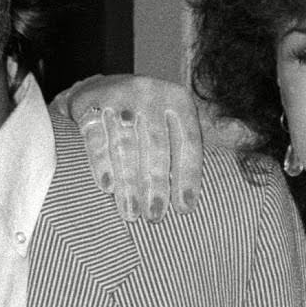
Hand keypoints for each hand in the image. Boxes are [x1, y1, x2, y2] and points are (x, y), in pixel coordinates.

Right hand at [56, 74, 204, 220]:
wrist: (100, 89)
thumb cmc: (146, 118)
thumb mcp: (172, 120)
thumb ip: (190, 143)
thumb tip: (215, 172)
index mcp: (178, 99)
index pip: (188, 142)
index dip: (188, 177)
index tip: (184, 208)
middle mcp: (150, 93)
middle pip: (156, 146)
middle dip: (156, 185)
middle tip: (155, 217)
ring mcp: (118, 96)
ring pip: (125, 145)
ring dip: (129, 183)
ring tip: (131, 213)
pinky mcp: (89, 105)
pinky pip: (96, 138)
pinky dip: (101, 163)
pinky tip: (107, 187)